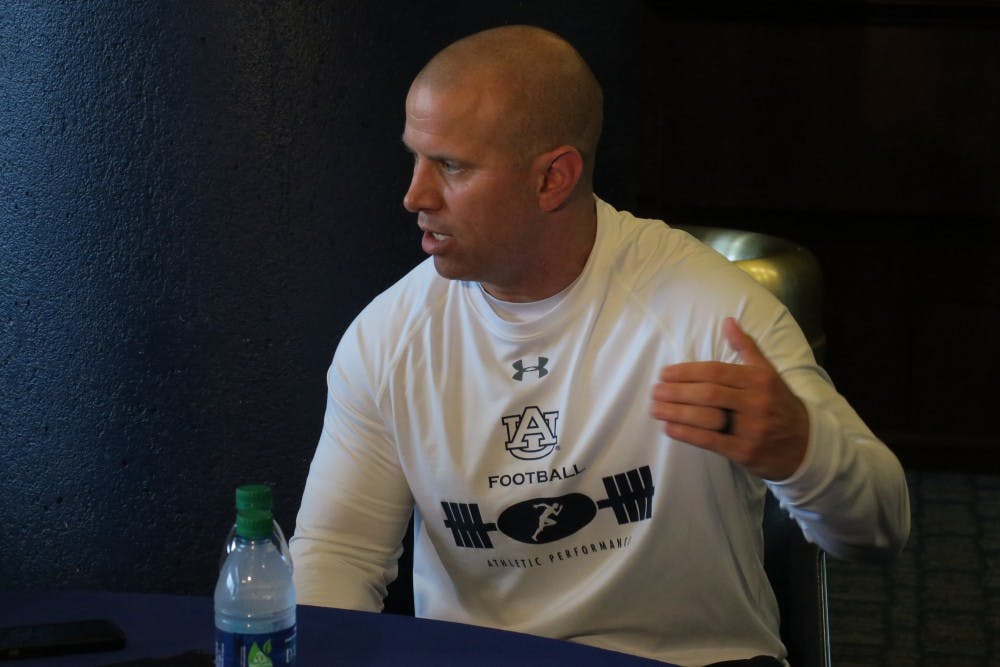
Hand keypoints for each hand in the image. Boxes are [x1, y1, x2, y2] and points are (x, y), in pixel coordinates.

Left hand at [649, 317, 808, 479]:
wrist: (805, 445)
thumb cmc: (778, 404)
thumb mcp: (768, 373)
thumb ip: (746, 348)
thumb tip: (728, 321)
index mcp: (760, 379)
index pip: (716, 372)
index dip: (687, 372)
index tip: (664, 373)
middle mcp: (756, 402)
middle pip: (708, 393)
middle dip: (677, 391)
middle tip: (654, 391)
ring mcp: (752, 428)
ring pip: (707, 417)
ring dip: (676, 412)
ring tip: (655, 408)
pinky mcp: (745, 452)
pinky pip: (710, 441)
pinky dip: (687, 434)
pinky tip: (669, 428)